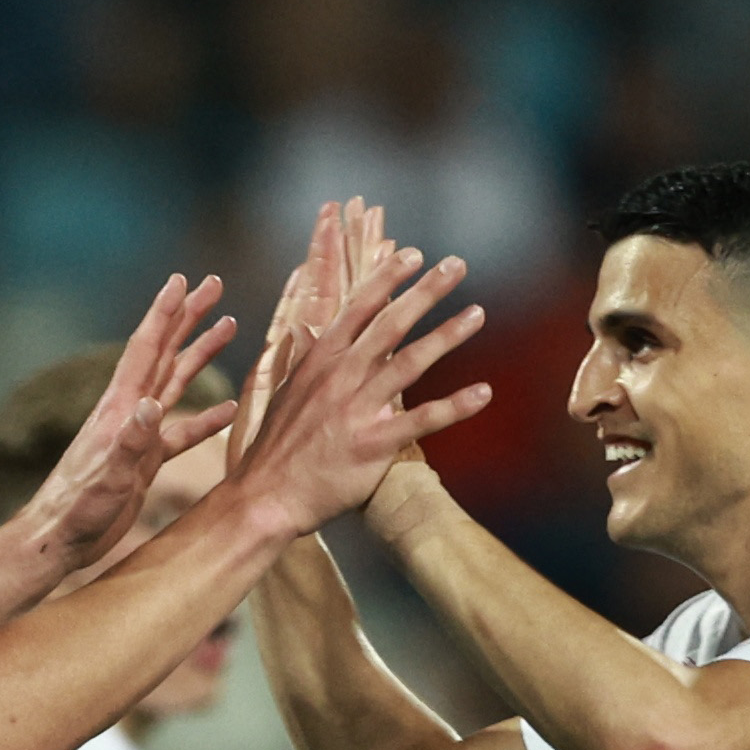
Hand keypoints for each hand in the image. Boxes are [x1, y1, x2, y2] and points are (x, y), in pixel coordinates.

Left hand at [20, 273, 237, 573]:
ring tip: (228, 328)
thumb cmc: (76, 512)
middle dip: (188, 318)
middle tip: (213, 285)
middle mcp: (129, 413)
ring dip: (200, 355)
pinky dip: (206, 418)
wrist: (59, 540)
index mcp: (119, 409)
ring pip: (175, 383)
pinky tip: (228, 409)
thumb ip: (130, 442)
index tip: (182, 280)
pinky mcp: (144, 461)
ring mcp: (137, 435)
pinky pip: (181, 431)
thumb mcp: (107, 478)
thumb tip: (151, 403)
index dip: (164, 314)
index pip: (145, 349)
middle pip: (164, 352)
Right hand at [232, 246, 489, 533]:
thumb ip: (309, 360)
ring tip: (477, 313)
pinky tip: (483, 393)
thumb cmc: (278, 446)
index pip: (357, 308)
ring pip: (409, 363)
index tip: (412, 254)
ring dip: (446, 335)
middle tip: (456, 264)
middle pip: (389, 324)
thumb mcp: (286, 391)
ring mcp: (357, 410)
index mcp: (320, 361)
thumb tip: (313, 330)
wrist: (265, 496)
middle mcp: (340, 378)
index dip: (386, 278)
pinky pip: (420, 422)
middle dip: (425, 291)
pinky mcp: (373, 445)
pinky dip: (454, 406)